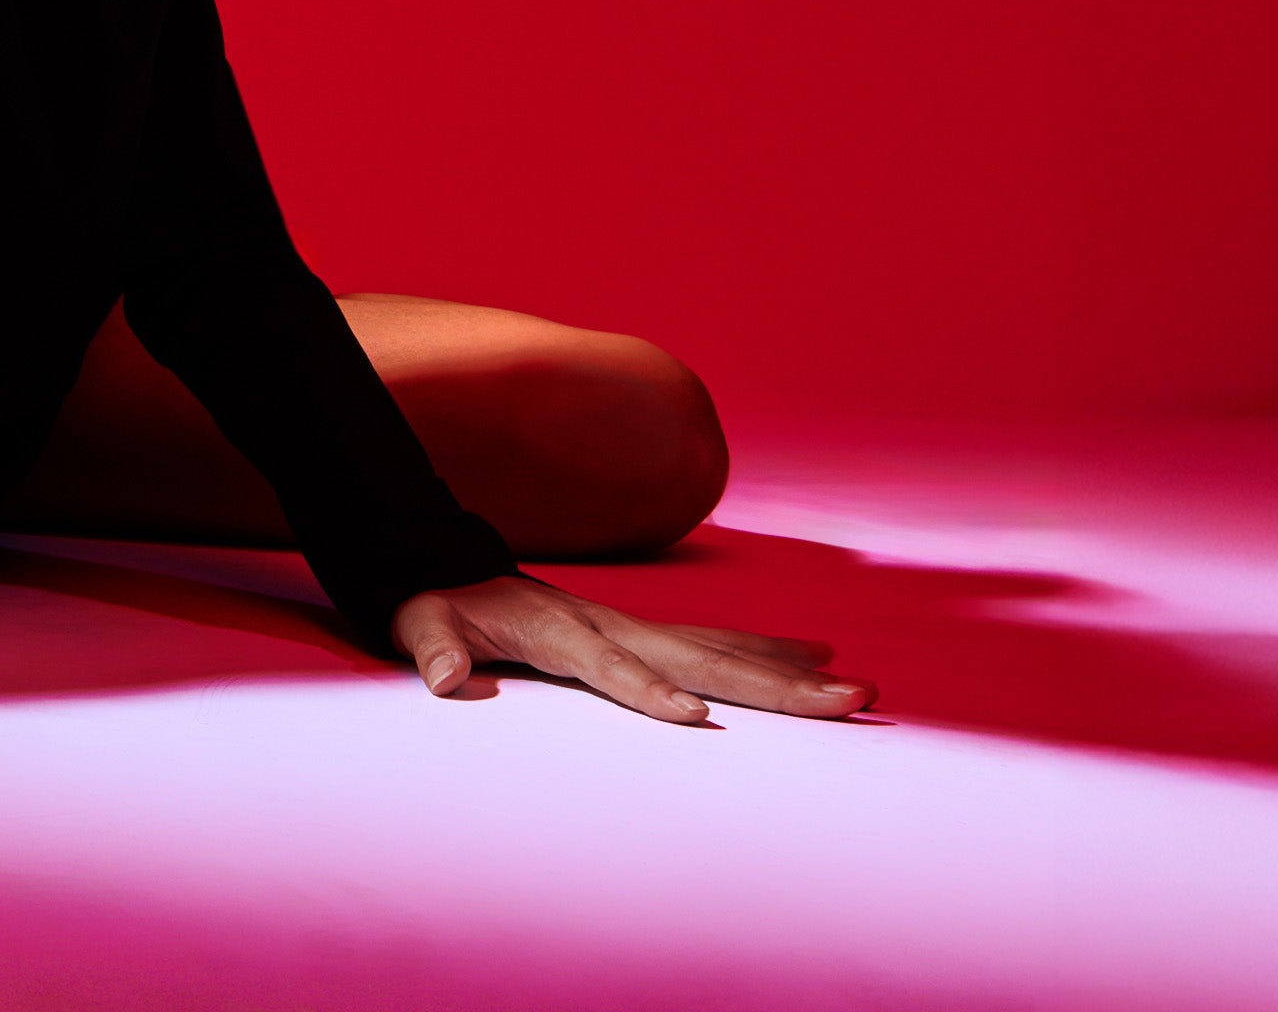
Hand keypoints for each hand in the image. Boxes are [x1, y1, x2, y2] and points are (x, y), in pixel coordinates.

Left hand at [388, 574, 872, 726]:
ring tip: (858, 689)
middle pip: (700, 657)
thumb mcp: (419, 620)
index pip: (613, 667)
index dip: (650, 693)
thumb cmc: (438, 600)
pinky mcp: (646, 630)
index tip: (697, 719)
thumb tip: (444, 674)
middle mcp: (614, 624)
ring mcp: (637, 624)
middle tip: (846, 701)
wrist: (451, 558)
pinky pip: (719, 640)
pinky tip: (817, 660)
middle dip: (774, 685)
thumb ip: (432, 645)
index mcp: (561, 630)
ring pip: (726, 649)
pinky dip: (771, 650)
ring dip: (792, 671)